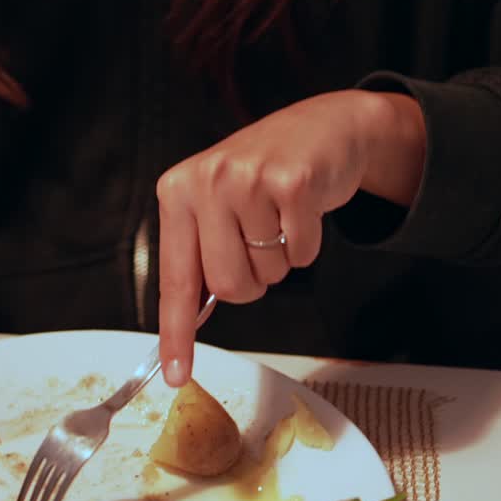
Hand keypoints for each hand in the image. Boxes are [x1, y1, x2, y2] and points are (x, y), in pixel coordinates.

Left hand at [157, 89, 425, 384]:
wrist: (325, 126)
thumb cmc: (266, 172)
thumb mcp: (218, 201)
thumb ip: (200, 250)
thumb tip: (190, 320)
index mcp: (178, 191)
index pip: (175, 278)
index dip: (177, 333)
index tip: (175, 374)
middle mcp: (207, 182)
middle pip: (229, 287)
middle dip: (253, 281)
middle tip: (261, 243)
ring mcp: (249, 180)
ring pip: (267, 274)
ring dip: (282, 259)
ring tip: (281, 218)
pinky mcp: (293, 183)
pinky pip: (302, 255)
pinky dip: (309, 244)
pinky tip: (303, 210)